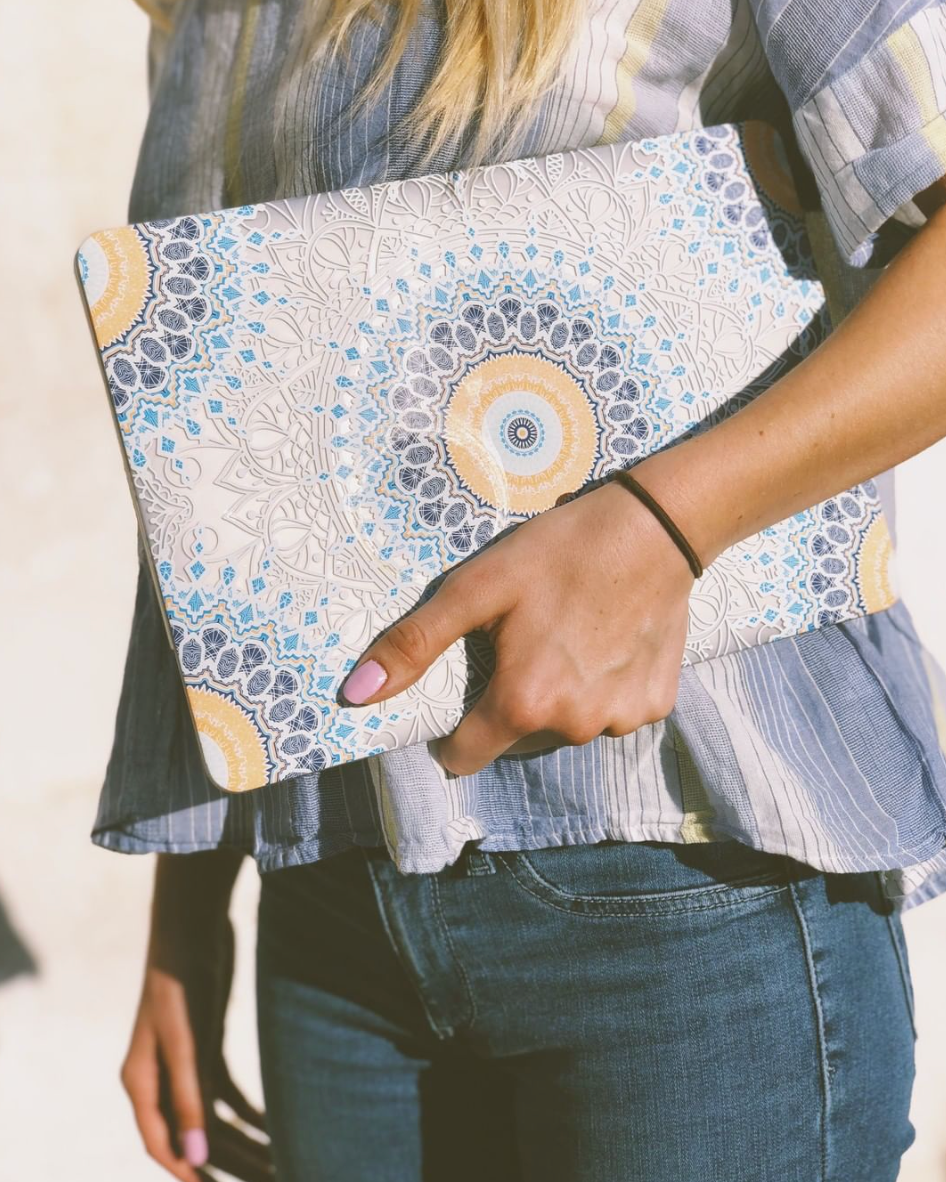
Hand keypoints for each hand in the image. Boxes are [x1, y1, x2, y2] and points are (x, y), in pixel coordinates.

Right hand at [121, 852, 272, 1180]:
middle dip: (224, 1162)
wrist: (194, 924)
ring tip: (277, 1162)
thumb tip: (196, 1157)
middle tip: (267, 1177)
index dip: (185, 1172)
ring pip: (212, 1118)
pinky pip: (227, 1094)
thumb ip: (190, 1096)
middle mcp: (161, 1078)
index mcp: (142, 1081)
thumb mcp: (185, 1039)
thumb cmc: (181, 978)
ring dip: (240, 1141)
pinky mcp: (208, 1047)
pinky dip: (248, 1113)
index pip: (160, 1143)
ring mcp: (186, 1063)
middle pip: (191, 1135)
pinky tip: (274, 1127)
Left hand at [340, 473, 696, 774]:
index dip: (453, 730)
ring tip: (566, 637)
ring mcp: (620, 720)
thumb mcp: (477, 588)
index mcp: (523, 704)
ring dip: (559, 697)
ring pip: (566, 726)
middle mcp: (574, 727)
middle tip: (523, 642)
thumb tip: (356, 695)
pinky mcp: (656, 705)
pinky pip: (612, 712)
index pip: (464, 756)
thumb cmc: (559, 552)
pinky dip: (603, 688)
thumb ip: (415, 644)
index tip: (465, 687)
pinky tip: (606, 641)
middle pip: (516, 738)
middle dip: (510, 703)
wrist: (656, 527)